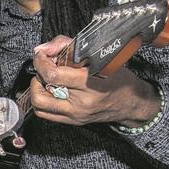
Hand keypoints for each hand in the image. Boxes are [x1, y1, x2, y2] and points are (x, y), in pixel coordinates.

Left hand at [30, 36, 159, 126]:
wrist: (131, 102)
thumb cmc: (117, 76)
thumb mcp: (98, 55)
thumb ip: (68, 46)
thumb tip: (43, 49)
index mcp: (90, 82)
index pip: (53, 75)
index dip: (41, 62)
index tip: (42, 55)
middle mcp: (81, 102)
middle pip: (42, 91)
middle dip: (37, 75)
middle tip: (45, 67)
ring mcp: (76, 114)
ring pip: (39, 105)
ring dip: (37, 89)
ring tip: (46, 79)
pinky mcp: (73, 122)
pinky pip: (45, 114)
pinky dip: (42, 100)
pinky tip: (50, 90)